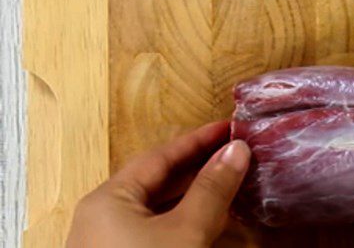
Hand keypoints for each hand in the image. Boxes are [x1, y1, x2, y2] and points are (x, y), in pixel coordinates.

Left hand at [66, 121, 250, 247]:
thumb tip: (237, 149)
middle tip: (238, 153)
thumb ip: (212, 189)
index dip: (199, 140)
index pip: (161, 155)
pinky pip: (161, 234)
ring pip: (163, 209)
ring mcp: (115, 244)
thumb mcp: (186, 232)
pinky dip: (190, 223)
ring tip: (236, 183)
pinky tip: (218, 223)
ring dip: (200, 196)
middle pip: (161, 181)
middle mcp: (106, 218)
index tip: (232, 127)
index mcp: (109, 199)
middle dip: (202, 168)